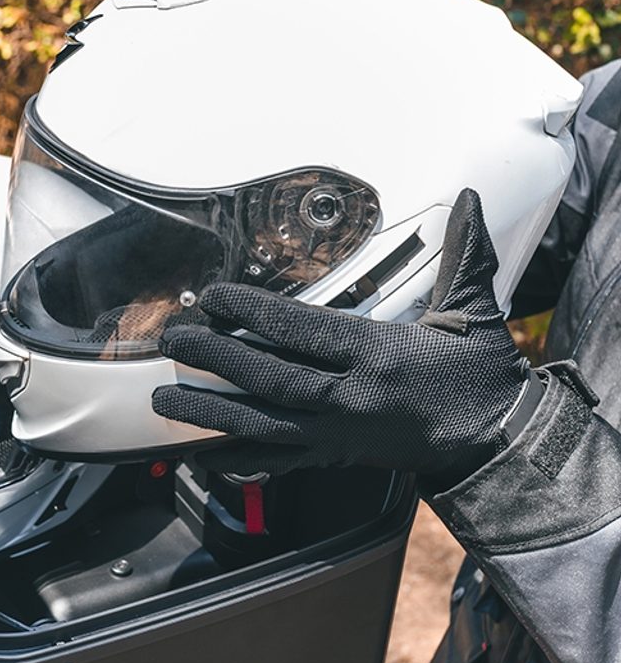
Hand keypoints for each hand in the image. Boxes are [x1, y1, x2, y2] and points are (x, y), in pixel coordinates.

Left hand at [152, 189, 532, 488]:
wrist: (498, 443)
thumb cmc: (481, 376)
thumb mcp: (474, 312)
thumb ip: (463, 255)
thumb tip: (469, 200)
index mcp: (378, 355)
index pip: (302, 331)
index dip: (252, 312)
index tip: (213, 297)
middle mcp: (351, 398)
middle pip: (271, 378)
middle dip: (216, 359)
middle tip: (173, 343)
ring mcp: (338, 434)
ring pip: (262, 425)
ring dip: (209, 412)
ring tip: (164, 400)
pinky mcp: (334, 459)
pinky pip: (277, 462)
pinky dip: (238, 458)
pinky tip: (202, 452)